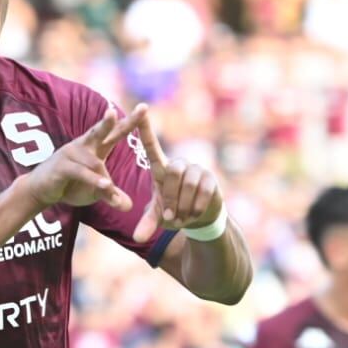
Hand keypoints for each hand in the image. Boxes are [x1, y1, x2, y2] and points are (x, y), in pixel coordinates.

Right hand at [24, 107, 143, 210]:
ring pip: (94, 163)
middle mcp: (84, 145)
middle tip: (134, 110)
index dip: (130, 121)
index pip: (115, 132)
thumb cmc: (70, 185)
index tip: (144, 107)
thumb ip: (111, 195)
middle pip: (101, 131)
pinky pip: (81, 172)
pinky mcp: (62, 166)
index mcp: (95, 147)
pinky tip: (105, 185)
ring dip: (103, 179)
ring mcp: (71, 154)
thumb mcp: (94, 191)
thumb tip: (129, 207)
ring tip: (109, 188)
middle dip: (114, 121)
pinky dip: (93, 180)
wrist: (39, 190)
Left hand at [130, 111, 224, 242]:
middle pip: (172, 172)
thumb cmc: (173, 212)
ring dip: (183, 205)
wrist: (199, 219)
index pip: (151, 145)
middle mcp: (178, 165)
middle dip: (170, 197)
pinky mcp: (210, 179)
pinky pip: (202, 191)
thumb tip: (137, 239)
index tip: (140, 109)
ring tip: (182, 217)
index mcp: (161, 169)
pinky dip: (196, 207)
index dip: (144, 128)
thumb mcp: (158, 217)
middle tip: (171, 216)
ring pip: (188, 184)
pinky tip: (194, 213)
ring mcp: (196, 170)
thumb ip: (148, 224)